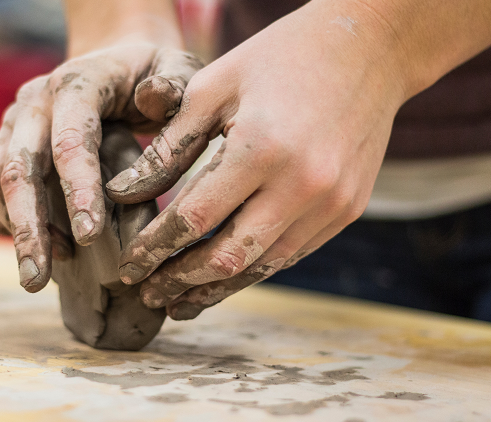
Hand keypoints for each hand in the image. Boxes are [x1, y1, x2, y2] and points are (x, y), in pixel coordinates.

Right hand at [0, 42, 202, 292]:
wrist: (113, 62)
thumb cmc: (152, 73)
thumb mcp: (178, 67)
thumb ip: (174, 84)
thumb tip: (152, 99)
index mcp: (77, 84)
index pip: (71, 140)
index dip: (78, 190)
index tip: (90, 238)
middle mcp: (34, 103)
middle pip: (18, 168)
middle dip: (28, 228)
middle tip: (36, 281)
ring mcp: (12, 124)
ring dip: (14, 229)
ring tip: (45, 270)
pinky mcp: (1, 144)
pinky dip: (0, 221)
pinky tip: (35, 245)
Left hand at [107, 1, 408, 319]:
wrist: (368, 49)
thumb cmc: (279, 59)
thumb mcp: (213, 88)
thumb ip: (168, 146)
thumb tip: (122, 194)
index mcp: (261, 148)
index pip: (193, 218)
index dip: (154, 248)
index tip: (127, 266)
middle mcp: (303, 185)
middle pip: (227, 256)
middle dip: (180, 281)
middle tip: (148, 294)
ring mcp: (332, 203)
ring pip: (262, 266)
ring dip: (217, 288)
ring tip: (180, 303)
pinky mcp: (348, 210)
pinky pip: (292, 253)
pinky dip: (253, 268)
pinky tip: (225, 275)